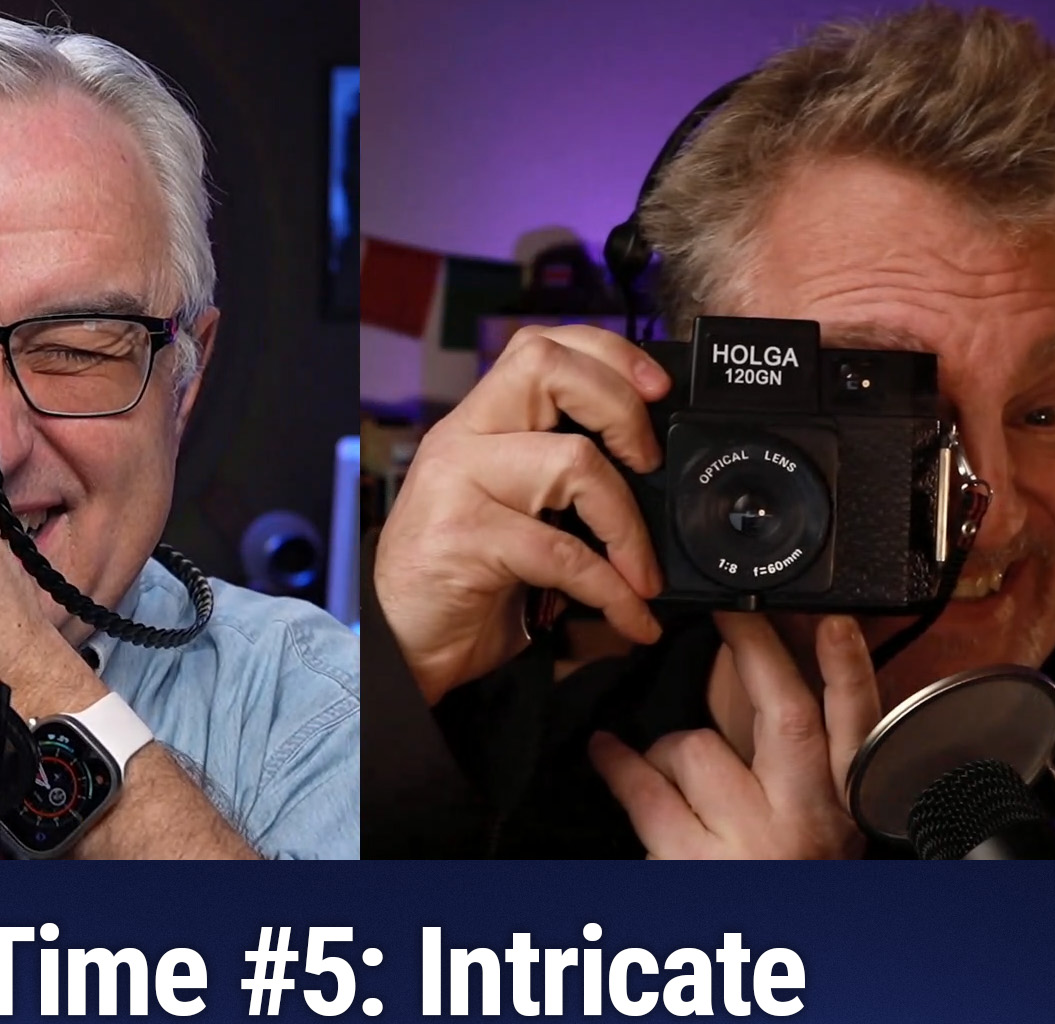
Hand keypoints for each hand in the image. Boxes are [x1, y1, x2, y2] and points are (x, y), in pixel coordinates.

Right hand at [372, 325, 669, 703]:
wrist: (399, 645)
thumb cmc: (461, 580)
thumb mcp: (509, 512)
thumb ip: (556, 483)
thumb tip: (650, 482)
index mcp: (478, 424)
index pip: (540, 347)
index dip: (608, 355)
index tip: (656, 387)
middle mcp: (463, 440)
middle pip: (548, 368)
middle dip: (620, 406)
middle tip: (648, 461)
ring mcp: (458, 484)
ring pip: (571, 461)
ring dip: (628, 524)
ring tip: (643, 570)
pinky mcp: (465, 539)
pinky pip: (564, 553)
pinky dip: (613, 590)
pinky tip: (632, 615)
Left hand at [588, 613, 878, 858]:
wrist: (771, 988)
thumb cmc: (776, 884)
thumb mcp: (807, 831)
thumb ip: (791, 768)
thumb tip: (750, 684)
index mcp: (843, 813)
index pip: (859, 729)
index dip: (851, 671)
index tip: (833, 621)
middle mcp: (805, 825)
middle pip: (783, 716)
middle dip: (754, 652)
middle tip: (728, 611)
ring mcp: (747, 844)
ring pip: (696, 749)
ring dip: (668, 749)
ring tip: (656, 766)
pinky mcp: (691, 863)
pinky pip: (644, 789)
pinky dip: (618, 766)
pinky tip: (604, 753)